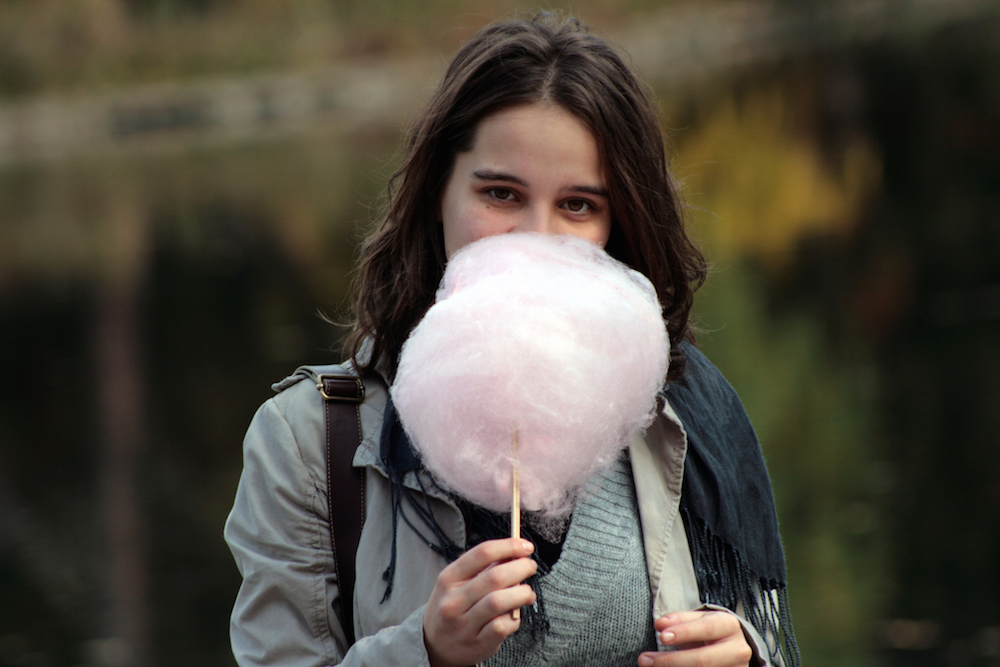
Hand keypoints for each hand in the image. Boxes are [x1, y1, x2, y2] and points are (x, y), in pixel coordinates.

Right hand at [423, 537, 537, 666]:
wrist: (434, 645)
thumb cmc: (451, 607)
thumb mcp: (456, 583)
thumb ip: (483, 568)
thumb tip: (514, 553)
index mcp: (449, 578)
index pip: (482, 553)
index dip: (509, 547)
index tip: (526, 546)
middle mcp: (453, 601)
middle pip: (494, 577)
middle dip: (520, 568)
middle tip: (530, 567)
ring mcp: (464, 624)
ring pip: (500, 602)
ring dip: (522, 593)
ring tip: (527, 592)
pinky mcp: (476, 643)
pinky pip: (502, 626)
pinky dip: (514, 618)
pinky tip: (514, 614)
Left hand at [638, 610, 754, 666]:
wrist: (734, 648)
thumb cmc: (710, 631)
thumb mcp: (698, 620)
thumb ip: (679, 621)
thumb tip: (660, 624)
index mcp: (729, 626)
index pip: (706, 628)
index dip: (684, 632)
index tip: (662, 636)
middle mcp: (738, 649)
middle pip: (703, 659)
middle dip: (671, 661)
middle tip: (644, 660)